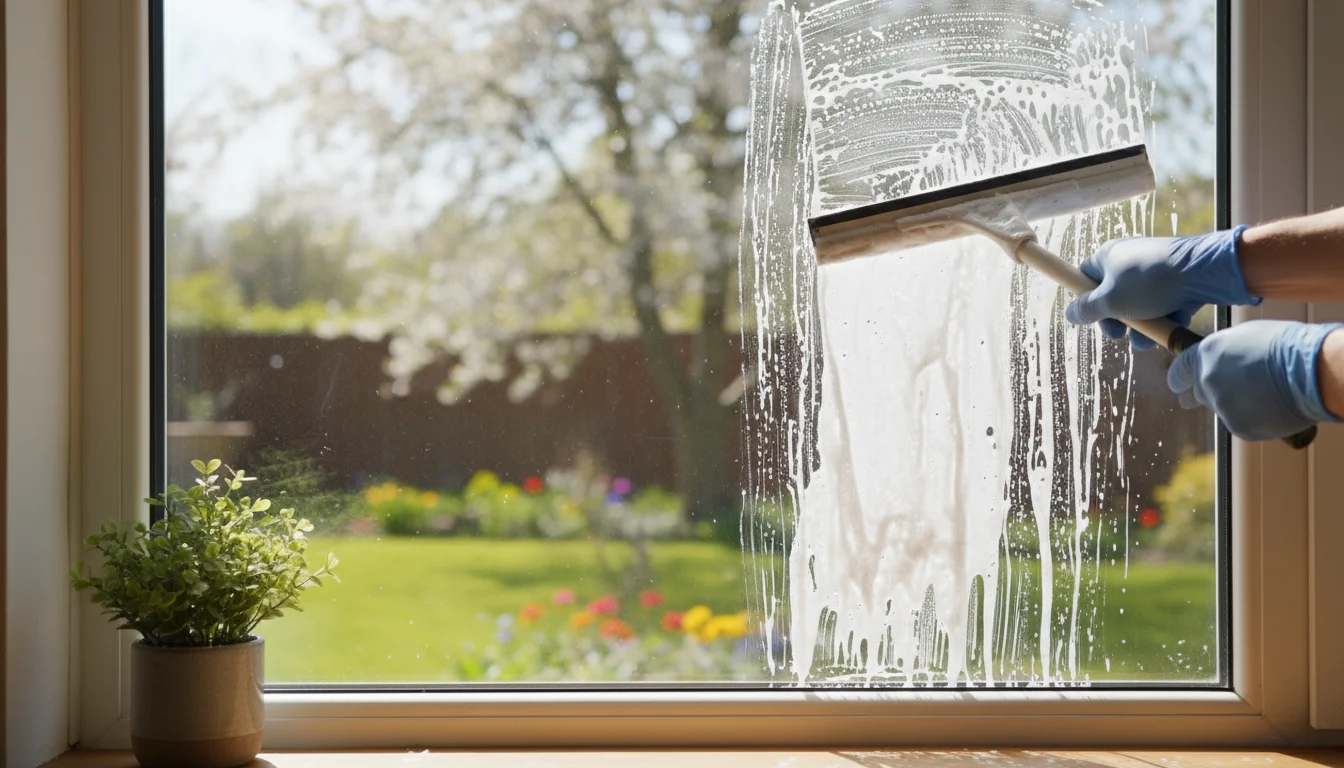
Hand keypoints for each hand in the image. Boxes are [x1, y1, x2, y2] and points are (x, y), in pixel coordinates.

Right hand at [1064, 227, 1259, 349]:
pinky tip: (1169, 328)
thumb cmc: (1151, 283)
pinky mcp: (1177, 284)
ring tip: (1146, 339)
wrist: (1205, 272)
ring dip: (1140, 327)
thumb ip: (1087, 309)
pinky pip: (1162, 306)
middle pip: (1112, 297)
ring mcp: (1155, 273)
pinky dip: (1163, 319)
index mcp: (1108, 256)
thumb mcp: (1111, 300)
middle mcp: (1130, 261)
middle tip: (1119, 334)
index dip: (1085, 299)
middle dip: (1116, 321)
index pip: (1085, 277)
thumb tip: (1069, 313)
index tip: (1092, 316)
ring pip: (1138, 306)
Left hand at [1167, 320, 1341, 440]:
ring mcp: (1221, 405)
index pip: (1181, 369)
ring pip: (1224, 409)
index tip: (1177, 386)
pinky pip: (1242, 424)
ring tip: (1265, 395)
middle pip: (1201, 392)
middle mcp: (1206, 380)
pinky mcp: (1238, 426)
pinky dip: (1255, 419)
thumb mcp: (1247, 337)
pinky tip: (1273, 408)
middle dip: (1202, 395)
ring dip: (1237, 404)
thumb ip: (1225, 353)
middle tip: (1208, 397)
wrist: (1308, 370)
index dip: (1178, 378)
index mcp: (1207, 353)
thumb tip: (1223, 364)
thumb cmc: (1286, 346)